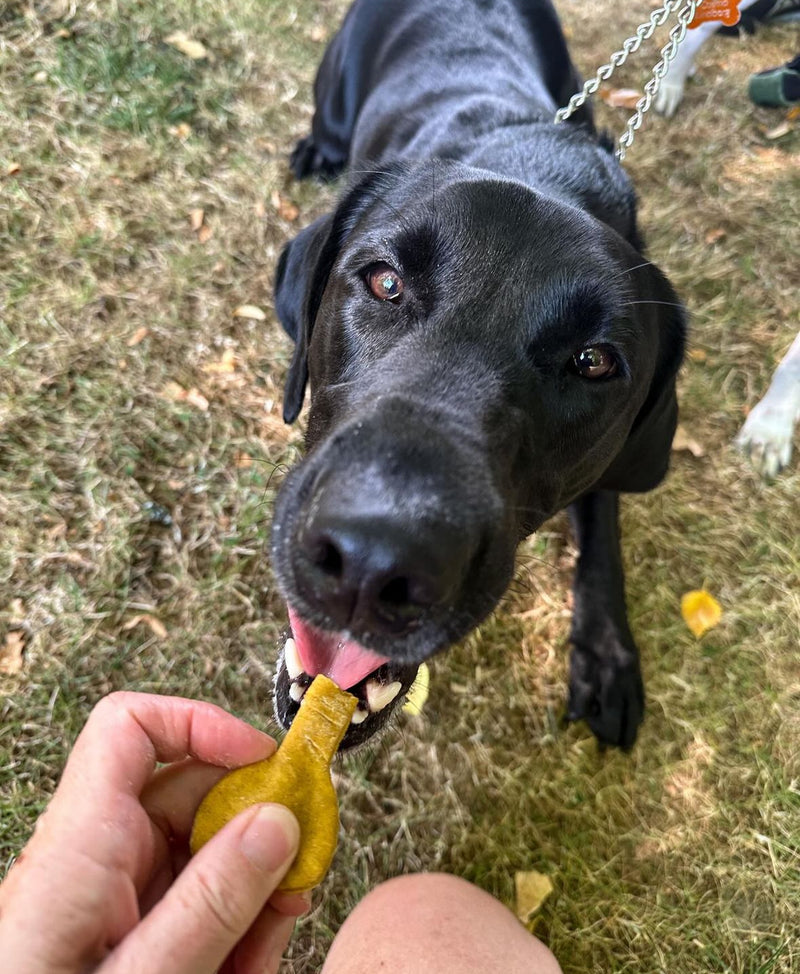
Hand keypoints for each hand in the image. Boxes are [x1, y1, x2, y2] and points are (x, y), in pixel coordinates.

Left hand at [0, 692, 306, 973]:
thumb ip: (212, 900)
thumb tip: (279, 820)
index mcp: (82, 843)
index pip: (132, 728)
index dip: (202, 724)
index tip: (267, 761)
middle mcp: (96, 854)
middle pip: (190, 794)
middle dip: (255, 827)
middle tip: (302, 873)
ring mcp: (112, 895)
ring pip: (201, 853)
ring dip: (251, 892)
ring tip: (270, 945)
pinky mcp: (125, 931)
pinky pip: (191, 903)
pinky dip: (229, 929)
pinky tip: (244, 966)